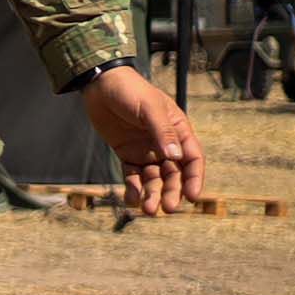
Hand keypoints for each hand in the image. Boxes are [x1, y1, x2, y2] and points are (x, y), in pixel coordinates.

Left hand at [83, 66, 204, 214]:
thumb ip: (163, 133)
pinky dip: (132, 188)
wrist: (100, 85)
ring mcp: (146, 150)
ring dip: (152, 194)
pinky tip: (131, 199)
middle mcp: (165, 144)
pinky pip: (132, 175)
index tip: (192, 196)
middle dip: (172, 192)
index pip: (193, 159)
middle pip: (174, 174)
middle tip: (167, 208)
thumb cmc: (131, 92)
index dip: (194, 178)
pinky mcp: (127, 153)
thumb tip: (176, 158)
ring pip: (154, 178)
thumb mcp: (150, 109)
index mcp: (179, 131)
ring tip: (148, 210)